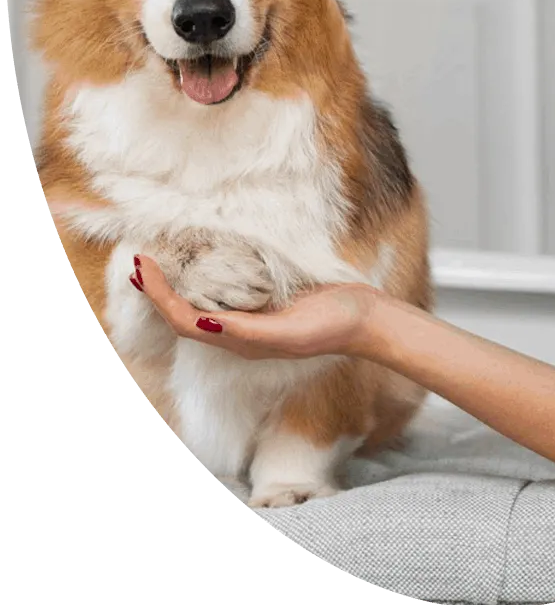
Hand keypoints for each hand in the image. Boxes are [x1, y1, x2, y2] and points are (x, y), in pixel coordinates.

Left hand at [132, 255, 380, 360]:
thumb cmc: (333, 325)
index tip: (142, 267)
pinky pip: (225, 293)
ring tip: (158, 263)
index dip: (158, 296)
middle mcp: (240, 333)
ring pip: (201, 304)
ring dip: (175, 287)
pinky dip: (204, 279)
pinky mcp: (267, 303)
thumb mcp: (291, 331)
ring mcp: (253, 318)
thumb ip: (249, 331)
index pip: (184, 320)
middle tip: (138, 262)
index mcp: (241, 341)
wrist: (366, 320)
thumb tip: (204, 323)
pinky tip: (203, 263)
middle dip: (157, 292)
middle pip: (184, 314)